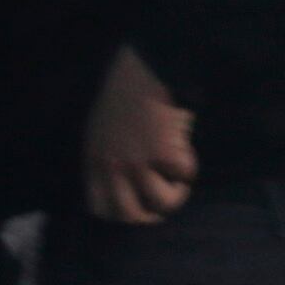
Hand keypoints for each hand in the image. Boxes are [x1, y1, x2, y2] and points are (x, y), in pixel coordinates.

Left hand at [84, 49, 197, 224]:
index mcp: (94, 161)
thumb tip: (120, 187)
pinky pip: (184, 176)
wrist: (144, 69)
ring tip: (179, 182)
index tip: (137, 209)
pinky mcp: (164, 153)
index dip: (120, 215)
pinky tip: (187, 154)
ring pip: (161, 204)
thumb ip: (104, 159)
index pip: (98, 209)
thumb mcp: (99, 130)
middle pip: (130, 215)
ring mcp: (138, 162)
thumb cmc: (124, 95)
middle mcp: (113, 166)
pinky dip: (190, 168)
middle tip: (163, 205)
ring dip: (176, 195)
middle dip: (151, 215)